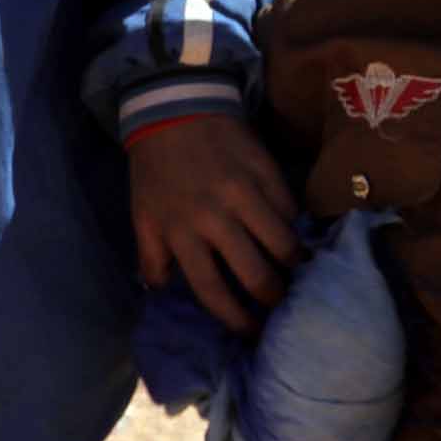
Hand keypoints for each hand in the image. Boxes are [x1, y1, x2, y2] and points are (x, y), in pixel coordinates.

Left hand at [129, 116, 300, 334]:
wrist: (174, 109)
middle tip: (281, 306)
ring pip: (282, 242)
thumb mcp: (142, 215)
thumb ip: (151, 257)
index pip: (213, 289)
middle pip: (255, 273)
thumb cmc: (156, 170)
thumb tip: (161, 292)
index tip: (251, 332)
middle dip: (273, 298)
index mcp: (182, 233)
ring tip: (297, 273)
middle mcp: (215, 217)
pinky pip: (289, 208)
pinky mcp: (266, 170)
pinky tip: (294, 233)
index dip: (236, 318)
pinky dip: (294, 225)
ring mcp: (245, 192)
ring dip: (293, 265)